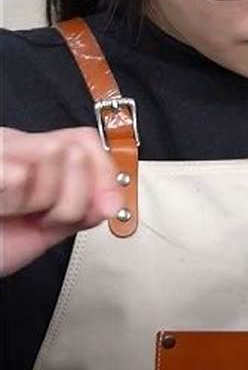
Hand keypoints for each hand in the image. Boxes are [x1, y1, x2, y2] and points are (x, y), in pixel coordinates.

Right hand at [0, 127, 123, 277]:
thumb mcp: (43, 228)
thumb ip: (80, 211)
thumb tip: (114, 201)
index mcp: (30, 153)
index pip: (85, 141)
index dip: (103, 174)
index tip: (105, 206)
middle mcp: (12, 143)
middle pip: (76, 150)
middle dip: (73, 197)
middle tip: (44, 217)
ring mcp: (0, 151)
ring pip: (55, 157)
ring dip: (44, 202)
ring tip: (17, 214)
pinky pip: (19, 174)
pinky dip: (16, 201)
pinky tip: (1, 209)